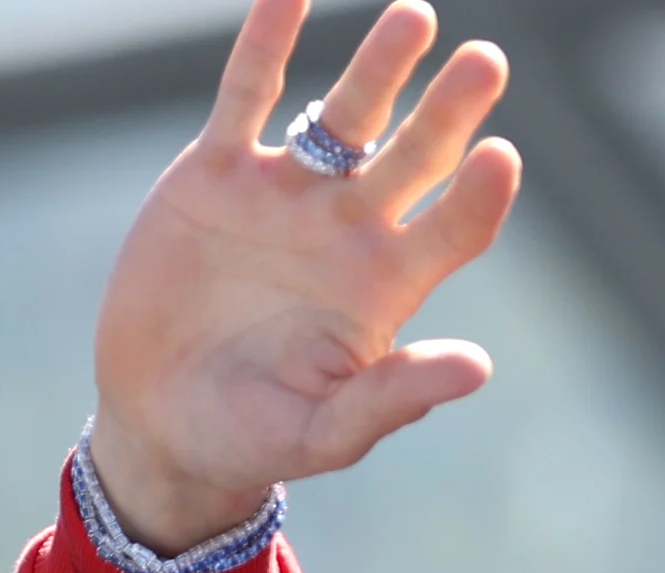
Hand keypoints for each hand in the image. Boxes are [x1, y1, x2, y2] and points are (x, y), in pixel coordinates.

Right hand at [89, 0, 520, 550]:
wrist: (161, 421)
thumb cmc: (254, 438)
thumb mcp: (325, 432)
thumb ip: (393, 397)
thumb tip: (478, 367)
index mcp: (385, 288)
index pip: (453, 228)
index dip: (479, 194)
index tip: (503, 153)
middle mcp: (348, 231)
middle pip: (414, 156)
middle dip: (448, 109)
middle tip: (488, 61)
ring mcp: (285, 196)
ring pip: (345, 116)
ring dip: (380, 67)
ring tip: (416, 17)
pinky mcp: (216, 174)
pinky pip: (246, 96)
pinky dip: (266, 44)